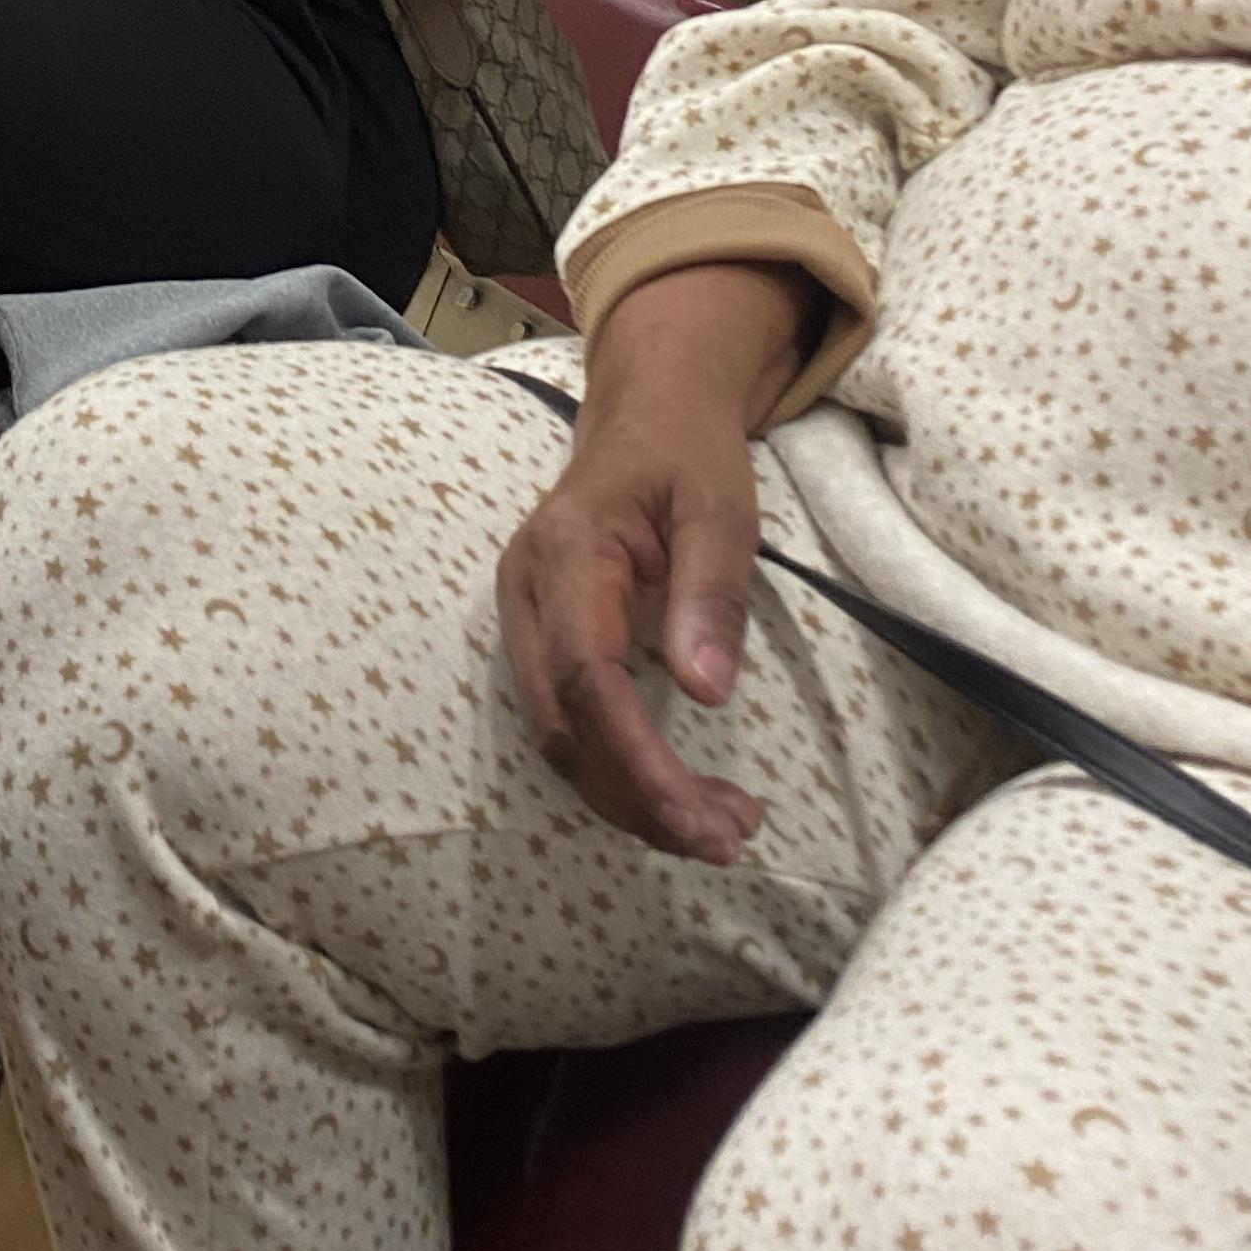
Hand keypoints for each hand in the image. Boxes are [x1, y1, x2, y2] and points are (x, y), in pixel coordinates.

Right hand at [496, 263, 807, 859]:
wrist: (647, 411)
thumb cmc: (686, 453)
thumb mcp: (720, 507)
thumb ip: (710, 594)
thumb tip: (706, 693)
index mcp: (566, 552)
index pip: (586, 678)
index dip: (635, 758)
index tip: (697, 819)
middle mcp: (525, 592)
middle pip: (563, 726)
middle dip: (638, 797)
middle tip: (726, 840)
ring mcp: (524, 617)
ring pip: (558, 738)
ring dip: (630, 795)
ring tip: (718, 829)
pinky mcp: (540, 638)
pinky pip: (566, 721)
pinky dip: (618, 769)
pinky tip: (677, 792)